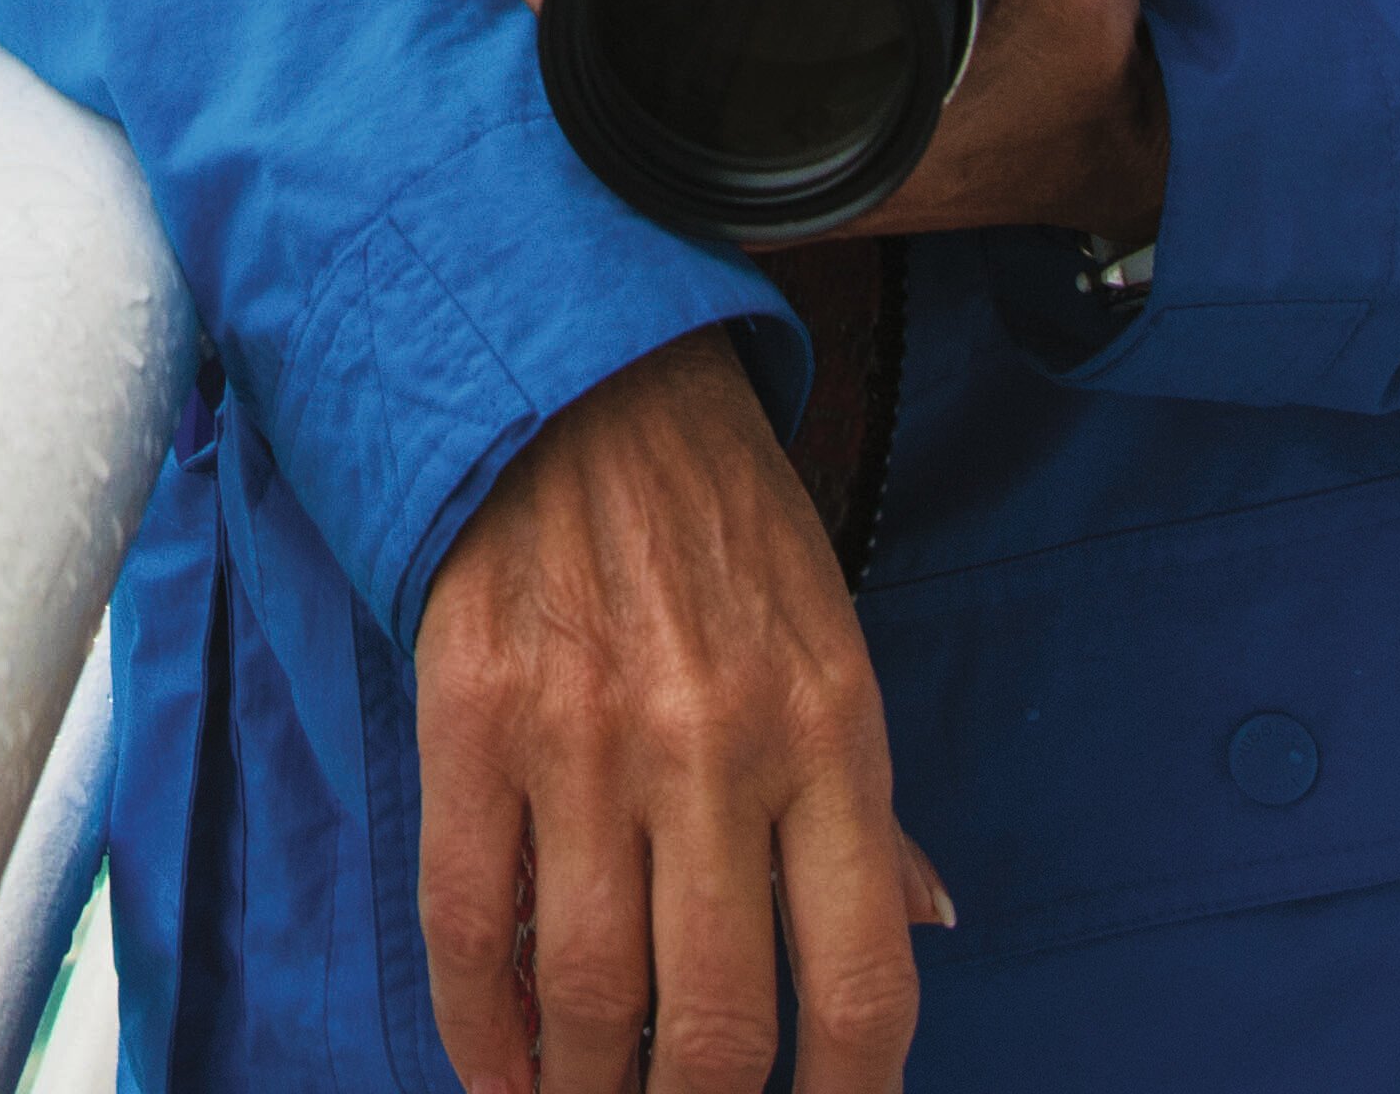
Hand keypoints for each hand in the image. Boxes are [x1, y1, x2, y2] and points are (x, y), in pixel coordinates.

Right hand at [408, 332, 942, 1093]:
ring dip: (585, 1092)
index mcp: (830, 735)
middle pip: (719, 1021)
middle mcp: (718, 752)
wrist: (576, 376)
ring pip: (590, 995)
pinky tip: (501, 1070)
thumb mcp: (833, 641)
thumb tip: (927, 927)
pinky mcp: (473, 721)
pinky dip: (481, 1026)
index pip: (864, 980)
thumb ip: (869, 801)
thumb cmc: (719, 518)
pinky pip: (472, 921)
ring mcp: (587, 741)